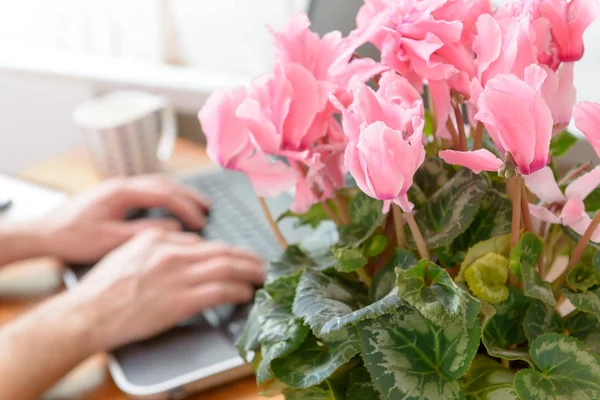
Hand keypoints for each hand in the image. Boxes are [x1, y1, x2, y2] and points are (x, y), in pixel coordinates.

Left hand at [39, 175, 210, 262]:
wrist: (43, 232)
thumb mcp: (110, 240)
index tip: (201, 222)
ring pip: (159, 184)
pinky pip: (150, 189)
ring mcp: (119, 186)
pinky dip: (167, 196)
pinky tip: (174, 207)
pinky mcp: (116, 193)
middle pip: (166, 184)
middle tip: (208, 210)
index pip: (165, 194)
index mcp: (122, 191)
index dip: (187, 208)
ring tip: (198, 206)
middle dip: (190, 196)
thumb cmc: (72, 237)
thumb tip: (174, 227)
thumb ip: (144, 232)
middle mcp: (123, 183)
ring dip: (180, 194)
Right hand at [70, 229, 263, 350]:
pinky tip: (245, 293)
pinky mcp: (181, 300)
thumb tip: (188, 244)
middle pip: (221, 251)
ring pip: (226, 268)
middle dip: (246, 257)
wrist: (88, 314)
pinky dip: (237, 290)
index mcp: (158, 238)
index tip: (237, 256)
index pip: (203, 242)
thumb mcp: (129, 252)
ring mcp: (177, 276)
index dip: (226, 250)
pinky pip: (219, 291)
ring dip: (249, 272)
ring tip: (261, 276)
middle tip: (261, 263)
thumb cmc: (104, 288)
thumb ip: (158, 243)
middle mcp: (171, 252)